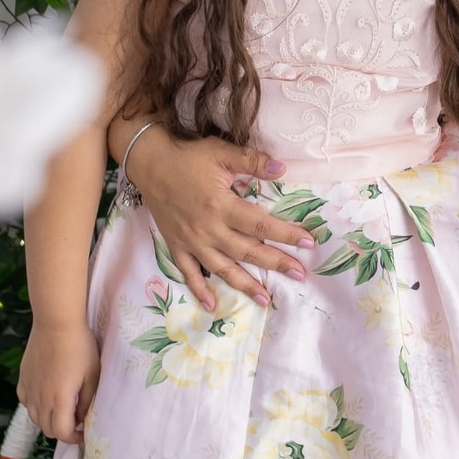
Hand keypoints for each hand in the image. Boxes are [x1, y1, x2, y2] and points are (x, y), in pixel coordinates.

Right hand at [18, 321, 100, 444]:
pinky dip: (36, 406)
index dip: (74, 438)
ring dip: (49, 419)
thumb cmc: (80, 347)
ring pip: (35, 418)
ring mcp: (29, 390)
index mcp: (59, 401)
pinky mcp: (22, 379)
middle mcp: (40, 400)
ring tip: (62, 407)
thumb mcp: (92, 375)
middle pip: (47, 430)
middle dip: (63, 430)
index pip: (61, 434)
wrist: (56, 323)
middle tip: (76, 419)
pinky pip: (26, 402)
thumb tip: (81, 418)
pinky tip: (46, 395)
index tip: (84, 432)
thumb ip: (86, 401)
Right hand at [130, 129, 315, 312]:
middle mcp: (208, 229)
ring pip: (223, 269)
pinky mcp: (177, 246)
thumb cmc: (187, 157)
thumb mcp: (221, 152)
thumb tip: (282, 168)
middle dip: (275, 263)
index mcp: (221, 206)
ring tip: (266, 299)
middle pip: (247, 251)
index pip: (261, 224)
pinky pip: (189, 273)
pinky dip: (199, 290)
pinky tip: (212, 305)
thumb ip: (252, 161)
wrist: (149, 162)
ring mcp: (192, 241)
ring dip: (245, 285)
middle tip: (298, 275)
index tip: (308, 243)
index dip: (286, 234)